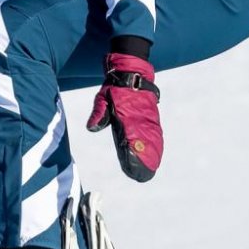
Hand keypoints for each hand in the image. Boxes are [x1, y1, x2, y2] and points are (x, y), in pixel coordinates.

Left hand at [86, 53, 162, 181]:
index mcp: (126, 116)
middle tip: (142, 176)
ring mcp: (147, 118)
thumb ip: (99, 113)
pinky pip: (156, 133)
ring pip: (151, 140)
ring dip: (152, 155)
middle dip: (143, 160)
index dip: (131, 154)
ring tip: (151, 171)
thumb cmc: (114, 87)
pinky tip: (157, 155)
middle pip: (143, 143)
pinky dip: (157, 145)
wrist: (131, 72)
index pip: (129, 138)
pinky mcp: (151, 117)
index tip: (131, 167)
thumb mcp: (103, 98)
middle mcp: (139, 119)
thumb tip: (91, 127)